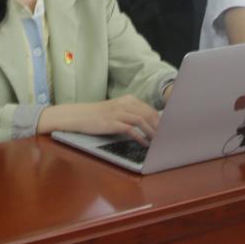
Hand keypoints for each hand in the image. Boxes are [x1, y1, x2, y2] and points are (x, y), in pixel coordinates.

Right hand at [47, 96, 161, 143]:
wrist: (77, 115)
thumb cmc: (97, 115)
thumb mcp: (115, 110)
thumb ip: (130, 114)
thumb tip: (148, 125)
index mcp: (127, 99)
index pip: (149, 109)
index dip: (160, 120)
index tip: (167, 129)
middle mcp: (124, 104)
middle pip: (148, 113)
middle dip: (159, 126)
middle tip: (166, 137)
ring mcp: (118, 112)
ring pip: (142, 120)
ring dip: (152, 132)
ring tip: (158, 141)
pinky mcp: (112, 122)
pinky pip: (130, 129)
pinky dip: (139, 136)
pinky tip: (144, 143)